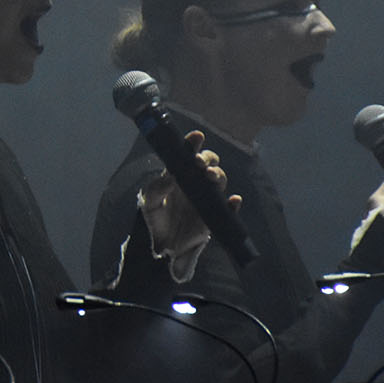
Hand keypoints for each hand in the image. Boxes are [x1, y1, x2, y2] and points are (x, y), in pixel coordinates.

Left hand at [139, 130, 239, 278]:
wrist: (161, 245)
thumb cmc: (155, 218)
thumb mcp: (149, 202)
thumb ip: (157, 188)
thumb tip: (171, 175)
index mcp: (179, 174)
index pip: (189, 154)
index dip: (194, 143)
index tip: (196, 137)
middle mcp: (195, 183)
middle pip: (209, 163)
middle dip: (207, 159)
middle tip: (199, 163)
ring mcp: (206, 198)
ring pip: (219, 180)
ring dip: (217, 175)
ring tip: (209, 176)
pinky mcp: (214, 215)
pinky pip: (228, 208)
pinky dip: (233, 204)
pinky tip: (233, 201)